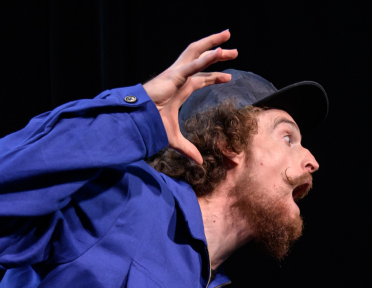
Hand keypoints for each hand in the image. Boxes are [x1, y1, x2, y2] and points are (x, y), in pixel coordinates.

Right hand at [143, 30, 238, 163]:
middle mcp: (179, 77)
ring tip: (228, 39)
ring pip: (197, 53)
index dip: (215, 77)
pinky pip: (192, 65)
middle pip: (202, 60)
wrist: (137, 120)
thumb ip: (188, 149)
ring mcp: (176, 74)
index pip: (201, 78)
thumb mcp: (174, 139)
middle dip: (218, 53)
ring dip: (213, 45)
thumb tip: (199, 163)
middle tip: (234, 51)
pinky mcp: (173, 76)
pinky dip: (205, 59)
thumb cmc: (150, 125)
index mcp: (180, 88)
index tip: (228, 78)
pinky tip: (218, 52)